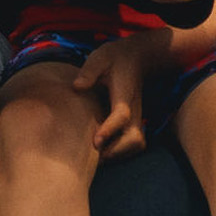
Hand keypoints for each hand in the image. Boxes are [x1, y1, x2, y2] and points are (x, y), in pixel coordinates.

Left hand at [74, 33, 169, 162]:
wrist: (137, 58)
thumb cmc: (113, 59)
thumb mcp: (100, 58)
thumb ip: (89, 72)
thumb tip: (77, 86)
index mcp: (124, 94)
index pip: (121, 115)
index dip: (110, 129)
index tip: (96, 141)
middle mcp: (135, 109)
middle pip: (135, 138)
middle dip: (116, 150)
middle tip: (92, 155)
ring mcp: (138, 118)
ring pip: (137, 145)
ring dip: (118, 154)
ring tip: (95, 157)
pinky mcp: (135, 123)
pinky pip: (134, 145)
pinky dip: (121, 152)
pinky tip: (101, 150)